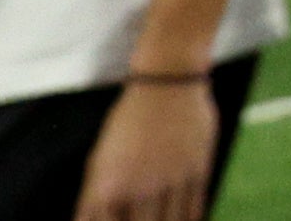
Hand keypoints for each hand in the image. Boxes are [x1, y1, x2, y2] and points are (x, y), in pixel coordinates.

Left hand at [75, 74, 218, 220]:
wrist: (166, 82)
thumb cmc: (126, 121)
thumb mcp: (99, 159)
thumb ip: (92, 201)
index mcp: (109, 188)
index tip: (116, 220)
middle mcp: (141, 188)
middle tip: (141, 219)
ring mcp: (171, 180)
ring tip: (160, 219)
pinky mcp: (198, 170)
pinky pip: (194, 209)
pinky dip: (189, 220)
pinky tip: (185, 220)